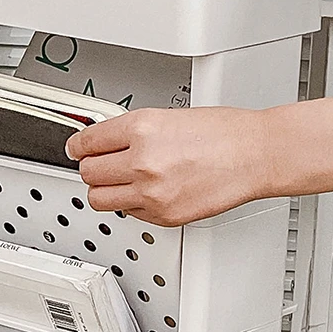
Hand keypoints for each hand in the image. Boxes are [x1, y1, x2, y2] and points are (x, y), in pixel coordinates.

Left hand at [66, 107, 272, 227]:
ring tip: (118, 182)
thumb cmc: (224, 133)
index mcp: (142, 127)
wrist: (255, 155)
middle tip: (101, 164)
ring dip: (105, 190)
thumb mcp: (169, 115)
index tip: (77, 148)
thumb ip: (134, 131)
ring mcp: (151, 192)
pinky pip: (129, 214)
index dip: (79, 146)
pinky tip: (147, 192)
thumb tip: (106, 142)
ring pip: (99, 199)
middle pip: (88, 173)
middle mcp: (142, 160)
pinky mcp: (163, 216)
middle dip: (92, 168)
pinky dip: (132, 204)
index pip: (88, 141)